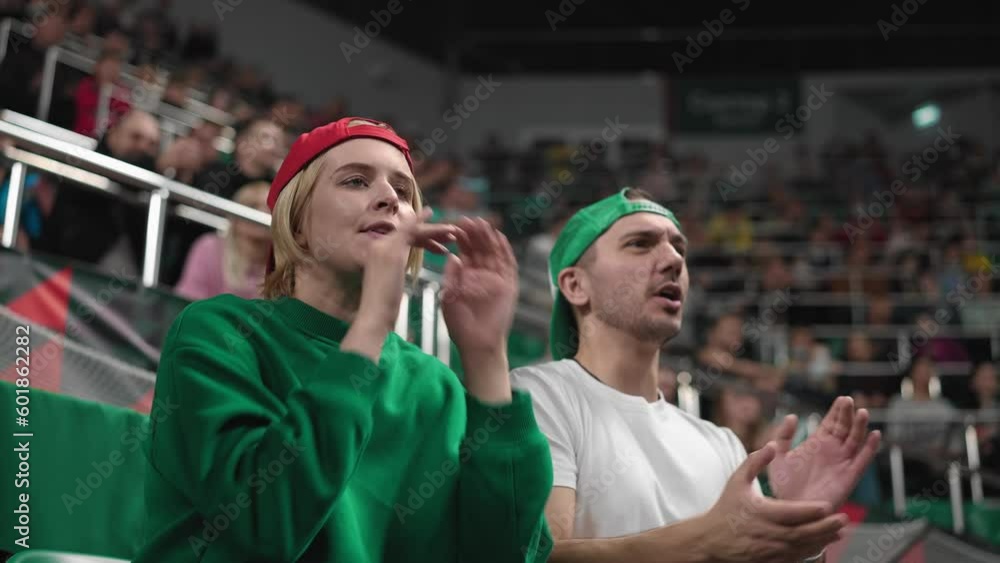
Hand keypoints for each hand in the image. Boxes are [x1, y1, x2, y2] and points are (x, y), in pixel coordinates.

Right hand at [344, 208, 454, 361]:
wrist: (375, 314)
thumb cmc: (382, 309)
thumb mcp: (390, 286)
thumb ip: (394, 274)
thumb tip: (398, 273)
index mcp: (376, 253)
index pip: (401, 240)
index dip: (420, 237)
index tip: (436, 240)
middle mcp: (377, 244)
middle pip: (407, 232)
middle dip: (430, 232)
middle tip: (450, 234)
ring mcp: (383, 245)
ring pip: (412, 230)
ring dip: (434, 230)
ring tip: (453, 232)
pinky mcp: (392, 249)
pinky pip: (412, 231)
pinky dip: (429, 227)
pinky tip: (443, 225)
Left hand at [440, 217, 517, 355]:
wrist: (477, 343)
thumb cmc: (460, 325)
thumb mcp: (449, 297)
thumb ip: (452, 276)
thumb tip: (453, 256)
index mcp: (468, 277)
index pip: (465, 252)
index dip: (461, 239)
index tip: (453, 226)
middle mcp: (483, 275)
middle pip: (480, 248)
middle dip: (474, 234)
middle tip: (467, 219)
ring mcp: (497, 279)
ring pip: (494, 252)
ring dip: (488, 237)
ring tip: (482, 223)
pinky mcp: (509, 285)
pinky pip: (508, 264)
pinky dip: (505, 250)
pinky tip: (499, 237)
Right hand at [689, 443, 845, 562]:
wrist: (711, 539)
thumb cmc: (726, 507)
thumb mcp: (736, 480)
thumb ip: (755, 461)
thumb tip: (772, 445)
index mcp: (760, 513)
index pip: (790, 513)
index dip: (810, 510)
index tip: (827, 505)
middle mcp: (766, 534)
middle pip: (801, 533)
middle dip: (824, 527)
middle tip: (843, 519)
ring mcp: (769, 550)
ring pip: (801, 547)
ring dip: (821, 540)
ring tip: (839, 532)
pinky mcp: (770, 561)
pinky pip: (795, 557)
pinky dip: (810, 551)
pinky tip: (822, 544)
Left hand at [769, 396, 881, 509]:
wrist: (791, 510)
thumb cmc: (784, 486)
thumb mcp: (778, 455)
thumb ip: (783, 435)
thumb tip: (792, 415)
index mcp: (817, 444)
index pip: (831, 422)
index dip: (837, 411)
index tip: (841, 398)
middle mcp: (832, 451)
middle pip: (845, 428)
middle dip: (848, 414)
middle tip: (849, 400)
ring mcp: (842, 463)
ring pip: (855, 441)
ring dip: (860, 426)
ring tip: (862, 412)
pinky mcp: (849, 477)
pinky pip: (862, 460)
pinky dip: (870, 448)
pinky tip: (875, 435)